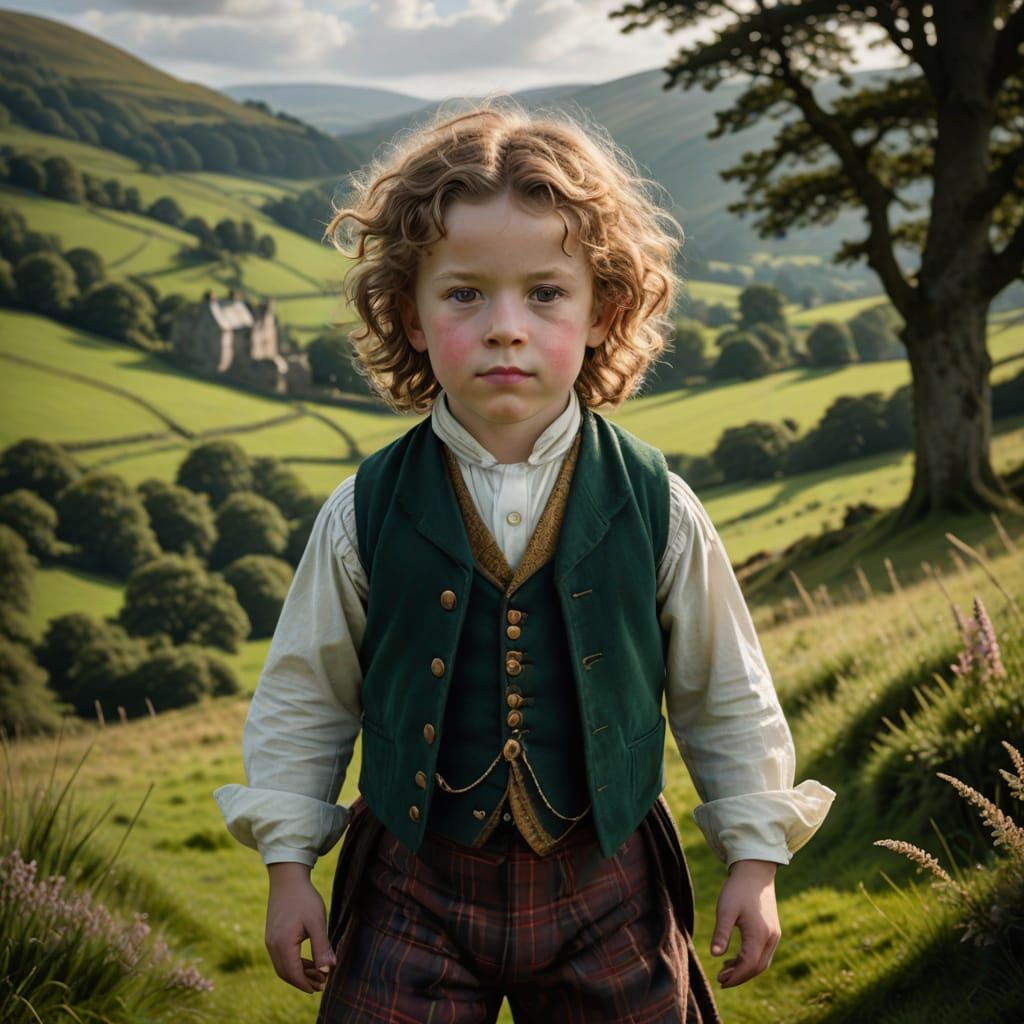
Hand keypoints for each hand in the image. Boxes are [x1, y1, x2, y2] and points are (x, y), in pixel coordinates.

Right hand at [265, 861, 336, 992]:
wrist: (287, 878)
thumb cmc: (304, 898)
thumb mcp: (317, 922)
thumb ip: (322, 947)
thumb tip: (328, 969)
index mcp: (283, 944)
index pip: (293, 974)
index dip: (307, 983)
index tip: (321, 987)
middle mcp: (272, 945)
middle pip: (286, 973)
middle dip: (303, 981)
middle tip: (322, 984)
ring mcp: (270, 940)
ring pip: (283, 966)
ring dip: (299, 972)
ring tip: (318, 974)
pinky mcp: (272, 935)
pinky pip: (281, 956)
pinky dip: (294, 962)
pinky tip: (308, 960)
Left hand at [709, 858, 780, 987]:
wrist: (755, 872)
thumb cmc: (738, 889)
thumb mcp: (725, 909)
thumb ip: (721, 932)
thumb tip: (714, 955)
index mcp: (759, 934)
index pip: (749, 965)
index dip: (735, 976)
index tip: (720, 980)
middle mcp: (771, 938)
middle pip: (757, 967)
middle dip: (740, 976)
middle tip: (721, 980)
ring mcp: (774, 935)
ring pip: (762, 962)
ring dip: (744, 969)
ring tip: (724, 970)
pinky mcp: (772, 931)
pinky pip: (763, 953)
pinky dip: (750, 960)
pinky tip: (734, 958)